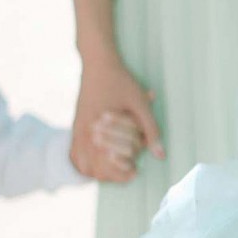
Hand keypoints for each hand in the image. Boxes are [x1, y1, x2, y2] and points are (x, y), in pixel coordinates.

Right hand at [70, 52, 162, 182]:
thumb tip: (161, 155)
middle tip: (129, 171)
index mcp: (99, 127)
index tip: (136, 171)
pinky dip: (89, 162)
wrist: (97, 63)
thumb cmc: (120, 81)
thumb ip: (151, 130)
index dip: (123, 172)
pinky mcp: (76, 126)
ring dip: (99, 170)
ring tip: (118, 167)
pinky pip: (77, 153)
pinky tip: (103, 160)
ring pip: (83, 163)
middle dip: (111, 174)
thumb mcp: (140, 104)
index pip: (107, 163)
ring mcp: (77, 129)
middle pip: (94, 168)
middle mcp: (84, 131)